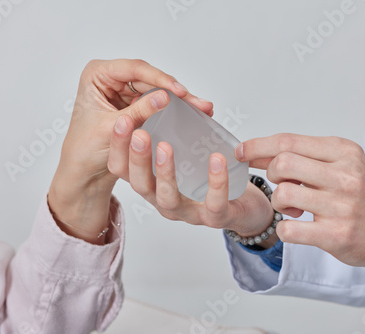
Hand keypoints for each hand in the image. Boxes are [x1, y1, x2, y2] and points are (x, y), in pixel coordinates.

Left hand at [48, 59, 212, 243]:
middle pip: (149, 79)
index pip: (133, 69)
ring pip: (156, 89)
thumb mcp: (113, 128)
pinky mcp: (133, 104)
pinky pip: (157, 102)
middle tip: (197, 102)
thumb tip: (165, 97)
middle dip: (174, 91)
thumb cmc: (85, 149)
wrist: (84, 171)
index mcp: (97, 75)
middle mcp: (111, 78)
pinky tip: (191, 111)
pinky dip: (173, 108)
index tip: (179, 91)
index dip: (159, 79)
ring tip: (201, 107)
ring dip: (179, 100)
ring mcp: (123, 90)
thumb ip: (139, 111)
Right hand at [108, 129, 278, 248]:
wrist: (244, 205)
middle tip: (140, 134)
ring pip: (168, 199)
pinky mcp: (217, 218)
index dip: (119, 148)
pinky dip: (216, 182)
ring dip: (165, 172)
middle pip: (140, 185)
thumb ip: (178, 132)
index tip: (121, 121)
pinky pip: (214, 204)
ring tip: (166, 146)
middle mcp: (164, 201)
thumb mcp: (189, 153)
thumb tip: (172, 95)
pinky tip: (217, 160)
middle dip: (137, 159)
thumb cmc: (210, 177)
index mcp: (153, 184)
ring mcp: (189, 212)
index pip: (125, 169)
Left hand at [235, 133, 364, 267]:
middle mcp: (345, 176)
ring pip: (283, 195)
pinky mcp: (336, 234)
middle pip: (283, 164)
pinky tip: (295, 226)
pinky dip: (284, 228)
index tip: (241, 151)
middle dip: (271, 174)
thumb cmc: (360, 194)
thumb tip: (257, 153)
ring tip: (292, 207)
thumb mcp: (340, 163)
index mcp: (344, 152)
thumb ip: (303, 156)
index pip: (289, 141)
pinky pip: (289, 229)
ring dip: (278, 203)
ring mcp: (341, 206)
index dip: (258, 146)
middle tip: (281, 183)